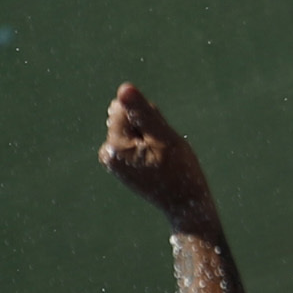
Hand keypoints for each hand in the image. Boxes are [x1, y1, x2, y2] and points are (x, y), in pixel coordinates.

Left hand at [98, 83, 217, 233]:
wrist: (185, 204)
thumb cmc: (179, 171)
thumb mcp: (163, 137)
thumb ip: (143, 112)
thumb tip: (123, 88)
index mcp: (114, 145)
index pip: (124, 106)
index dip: (147, 115)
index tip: (159, 138)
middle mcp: (107, 153)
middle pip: (126, 116)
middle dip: (147, 125)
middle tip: (163, 150)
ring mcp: (113, 160)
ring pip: (132, 128)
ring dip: (150, 135)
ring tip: (162, 157)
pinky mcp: (121, 164)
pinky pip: (134, 140)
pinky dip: (148, 144)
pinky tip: (158, 161)